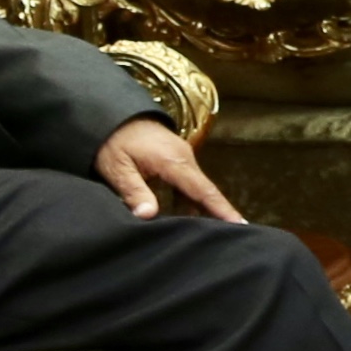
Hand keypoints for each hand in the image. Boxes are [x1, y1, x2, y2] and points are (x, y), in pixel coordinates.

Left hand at [93, 118, 241, 220]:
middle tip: (228, 236)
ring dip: (201, 208)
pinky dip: (189, 199)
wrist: (110, 114)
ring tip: (207, 232)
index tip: (240, 225)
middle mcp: (184, 157)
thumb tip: (148, 216)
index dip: (221, 209)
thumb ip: (134, 192)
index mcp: (173, 161)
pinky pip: (187, 182)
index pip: (203, 190)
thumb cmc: (113, 141)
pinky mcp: (175, 158)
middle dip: (217, 212)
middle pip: (205, 190)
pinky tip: (185, 215)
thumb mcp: (117, 168)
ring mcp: (182, 156)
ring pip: (196, 187)